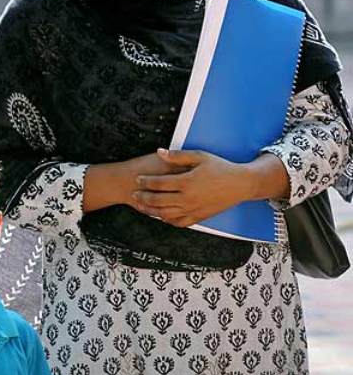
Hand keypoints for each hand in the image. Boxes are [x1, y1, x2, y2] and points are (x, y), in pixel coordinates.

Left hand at [131, 148, 250, 226]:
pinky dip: (167, 220)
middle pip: (158, 200)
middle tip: (135, 194)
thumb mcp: (200, 156)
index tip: (138, 179)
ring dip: (151, 210)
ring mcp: (193, 209)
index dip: (146, 181)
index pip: (159, 183)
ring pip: (166, 214)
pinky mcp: (199, 217)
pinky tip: (162, 215)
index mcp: (187, 182)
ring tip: (142, 206)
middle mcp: (188, 198)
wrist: (240, 184)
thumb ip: (178, 156)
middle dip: (144, 197)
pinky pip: (179, 222)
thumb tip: (159, 152)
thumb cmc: (221, 168)